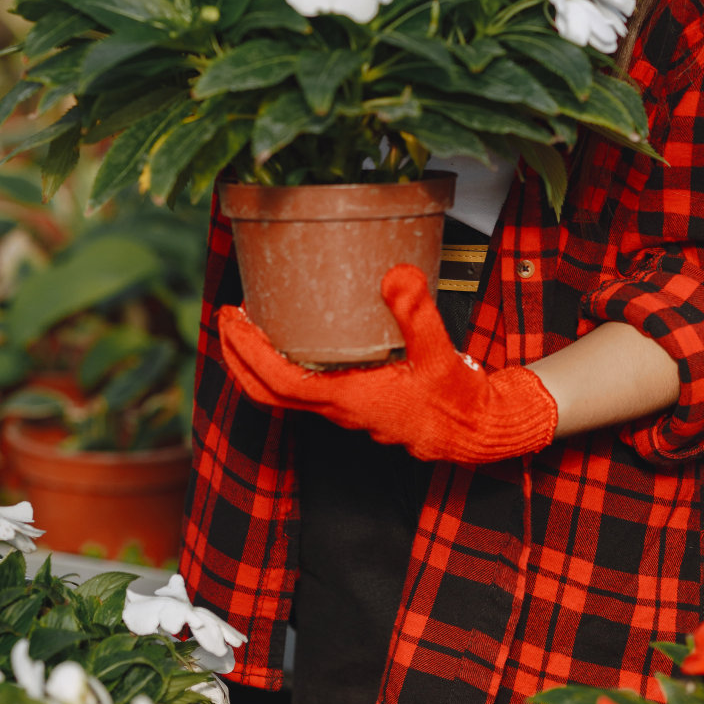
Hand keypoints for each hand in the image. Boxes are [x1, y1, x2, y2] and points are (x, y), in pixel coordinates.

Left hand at [219, 265, 558, 465]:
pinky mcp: (357, 403)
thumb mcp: (440, 352)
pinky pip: (305, 388)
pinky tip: (296, 336)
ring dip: (258, 361)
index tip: (230, 320)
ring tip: (250, 322)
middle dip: (239, 356)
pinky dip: (285, 364)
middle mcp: (339, 409)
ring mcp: (345, 409)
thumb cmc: (457, 399)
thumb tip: (395, 273)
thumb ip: (417, 314)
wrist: (477, 431)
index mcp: (349, 398)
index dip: (248, 353)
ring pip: (284, 393)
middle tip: (226, 318)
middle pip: (268, 392)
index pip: (280, 383)